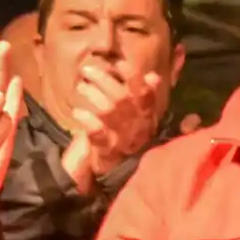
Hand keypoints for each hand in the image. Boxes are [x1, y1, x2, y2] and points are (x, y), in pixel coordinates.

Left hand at [62, 66, 163, 188]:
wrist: (121, 175)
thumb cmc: (130, 140)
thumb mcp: (144, 117)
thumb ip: (151, 94)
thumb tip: (162, 68)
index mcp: (148, 117)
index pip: (146, 95)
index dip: (134, 78)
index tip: (119, 63)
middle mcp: (138, 127)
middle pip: (123, 98)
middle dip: (105, 80)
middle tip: (87, 70)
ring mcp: (122, 139)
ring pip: (109, 112)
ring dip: (93, 96)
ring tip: (81, 87)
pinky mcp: (106, 152)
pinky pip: (97, 135)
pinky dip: (88, 121)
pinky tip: (78, 112)